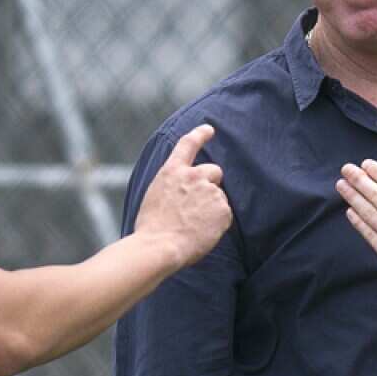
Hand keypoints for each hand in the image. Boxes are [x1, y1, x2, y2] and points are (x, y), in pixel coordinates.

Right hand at [135, 124, 233, 267]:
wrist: (159, 246)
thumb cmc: (151, 228)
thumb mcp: (156, 196)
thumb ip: (174, 186)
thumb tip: (186, 192)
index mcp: (172, 171)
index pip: (188, 144)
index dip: (200, 134)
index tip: (209, 129)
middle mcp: (193, 176)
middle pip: (214, 171)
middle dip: (211, 184)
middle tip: (199, 205)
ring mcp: (210, 191)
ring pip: (219, 197)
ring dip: (212, 208)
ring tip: (194, 226)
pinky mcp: (223, 208)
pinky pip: (225, 215)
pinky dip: (218, 224)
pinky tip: (202, 232)